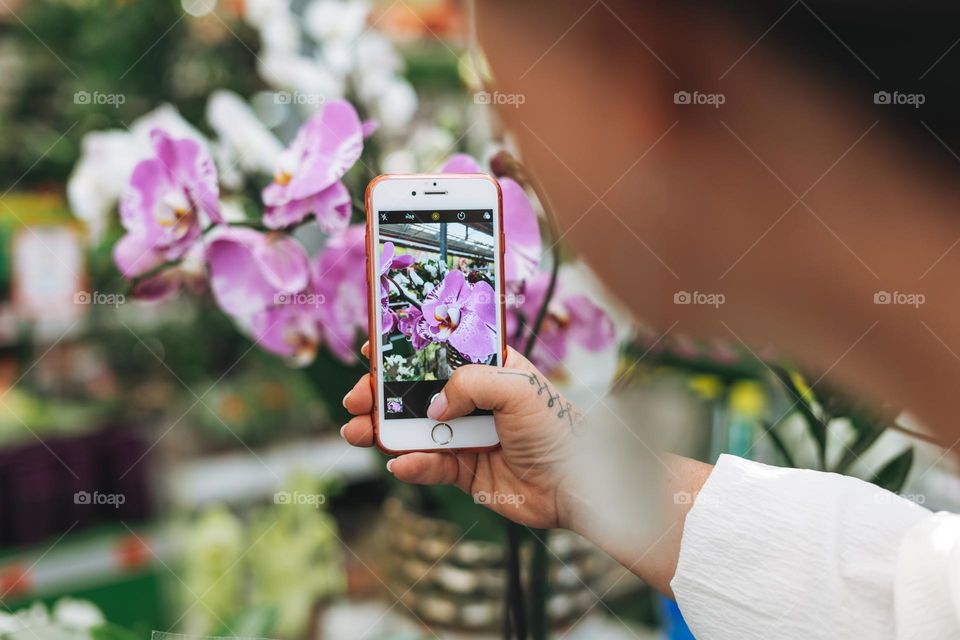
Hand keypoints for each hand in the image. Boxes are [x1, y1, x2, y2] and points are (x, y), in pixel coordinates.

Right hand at [341, 344, 584, 528]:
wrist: (575, 483)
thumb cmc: (555, 426)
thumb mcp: (516, 386)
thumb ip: (469, 383)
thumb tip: (433, 406)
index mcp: (487, 368)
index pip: (439, 351)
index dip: (406, 348)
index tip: (374, 345)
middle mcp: (473, 399)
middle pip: (415, 392)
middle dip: (380, 394)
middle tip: (357, 398)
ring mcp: (465, 435)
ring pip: (413, 429)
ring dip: (382, 430)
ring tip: (356, 431)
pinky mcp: (464, 470)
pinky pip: (429, 465)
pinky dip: (412, 465)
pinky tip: (401, 463)